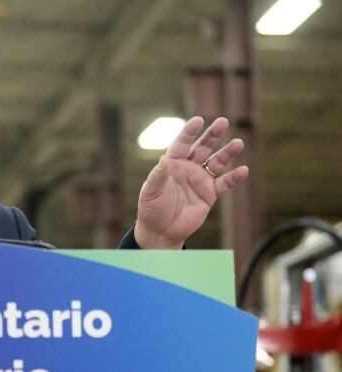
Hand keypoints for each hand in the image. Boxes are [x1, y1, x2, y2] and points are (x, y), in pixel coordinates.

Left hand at [135, 116, 248, 248]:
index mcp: (172, 164)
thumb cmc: (151, 208)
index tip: (198, 120)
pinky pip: (224, 184)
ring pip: (216, 162)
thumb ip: (158, 176)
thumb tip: (164, 160)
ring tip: (238, 142)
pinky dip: (234, 178)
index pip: (182, 144)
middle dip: (212, 135)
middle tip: (223, 121)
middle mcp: (188, 168)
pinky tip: (243, 170)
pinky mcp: (209, 194)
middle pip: (202, 147)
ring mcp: (200, 180)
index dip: (189, 132)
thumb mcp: (151, 192)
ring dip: (227, 153)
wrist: (161, 230)